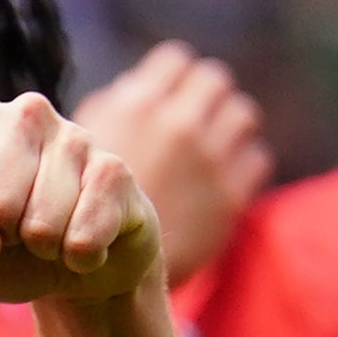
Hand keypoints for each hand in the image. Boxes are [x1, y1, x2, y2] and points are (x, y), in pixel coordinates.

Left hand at [0, 92, 162, 305]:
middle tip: (19, 229)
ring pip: (41, 225)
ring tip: (53, 233)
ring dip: (45, 249)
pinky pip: (83, 238)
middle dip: (5, 237)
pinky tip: (85, 239)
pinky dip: (80, 258)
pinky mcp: (115, 171)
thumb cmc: (7, 250)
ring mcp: (76, 137)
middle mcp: (27, 112)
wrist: (79, 266)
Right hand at [76, 42, 271, 280]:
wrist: (103, 275)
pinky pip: (256, 157)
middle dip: (208, 95)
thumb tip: (137, 86)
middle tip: (200, 114)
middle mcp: (176, 125)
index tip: (173, 91)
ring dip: (230, 124)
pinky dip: (244, 161)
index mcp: (137, 106)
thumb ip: (113, 111)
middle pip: (213, 81)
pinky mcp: (230, 194)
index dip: (176, 75)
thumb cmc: (81, 208)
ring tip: (216, 142)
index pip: (176, 61)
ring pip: (241, 114)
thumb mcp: (81, 147)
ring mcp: (208, 158)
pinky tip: (224, 175)